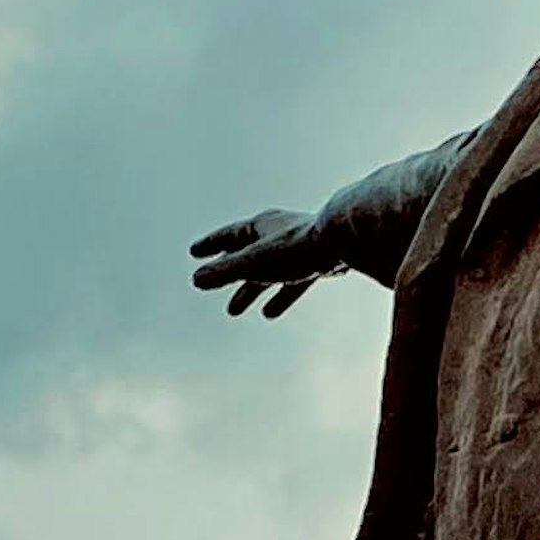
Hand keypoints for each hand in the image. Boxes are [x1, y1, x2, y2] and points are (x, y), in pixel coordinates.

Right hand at [189, 207, 339, 320]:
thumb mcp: (254, 262)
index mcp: (261, 226)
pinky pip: (290, 283)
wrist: (345, 241)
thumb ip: (225, 272)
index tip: (194, 253)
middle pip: (245, 255)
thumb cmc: (297, 247)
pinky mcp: (316, 264)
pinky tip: (269, 313)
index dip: (210, 245)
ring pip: (265, 273)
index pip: (228, 236)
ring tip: (232, 311)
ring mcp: (297, 249)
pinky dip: (276, 297)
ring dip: (248, 291)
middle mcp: (277, 234)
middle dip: (225, 273)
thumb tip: (196, 280)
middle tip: (206, 285)